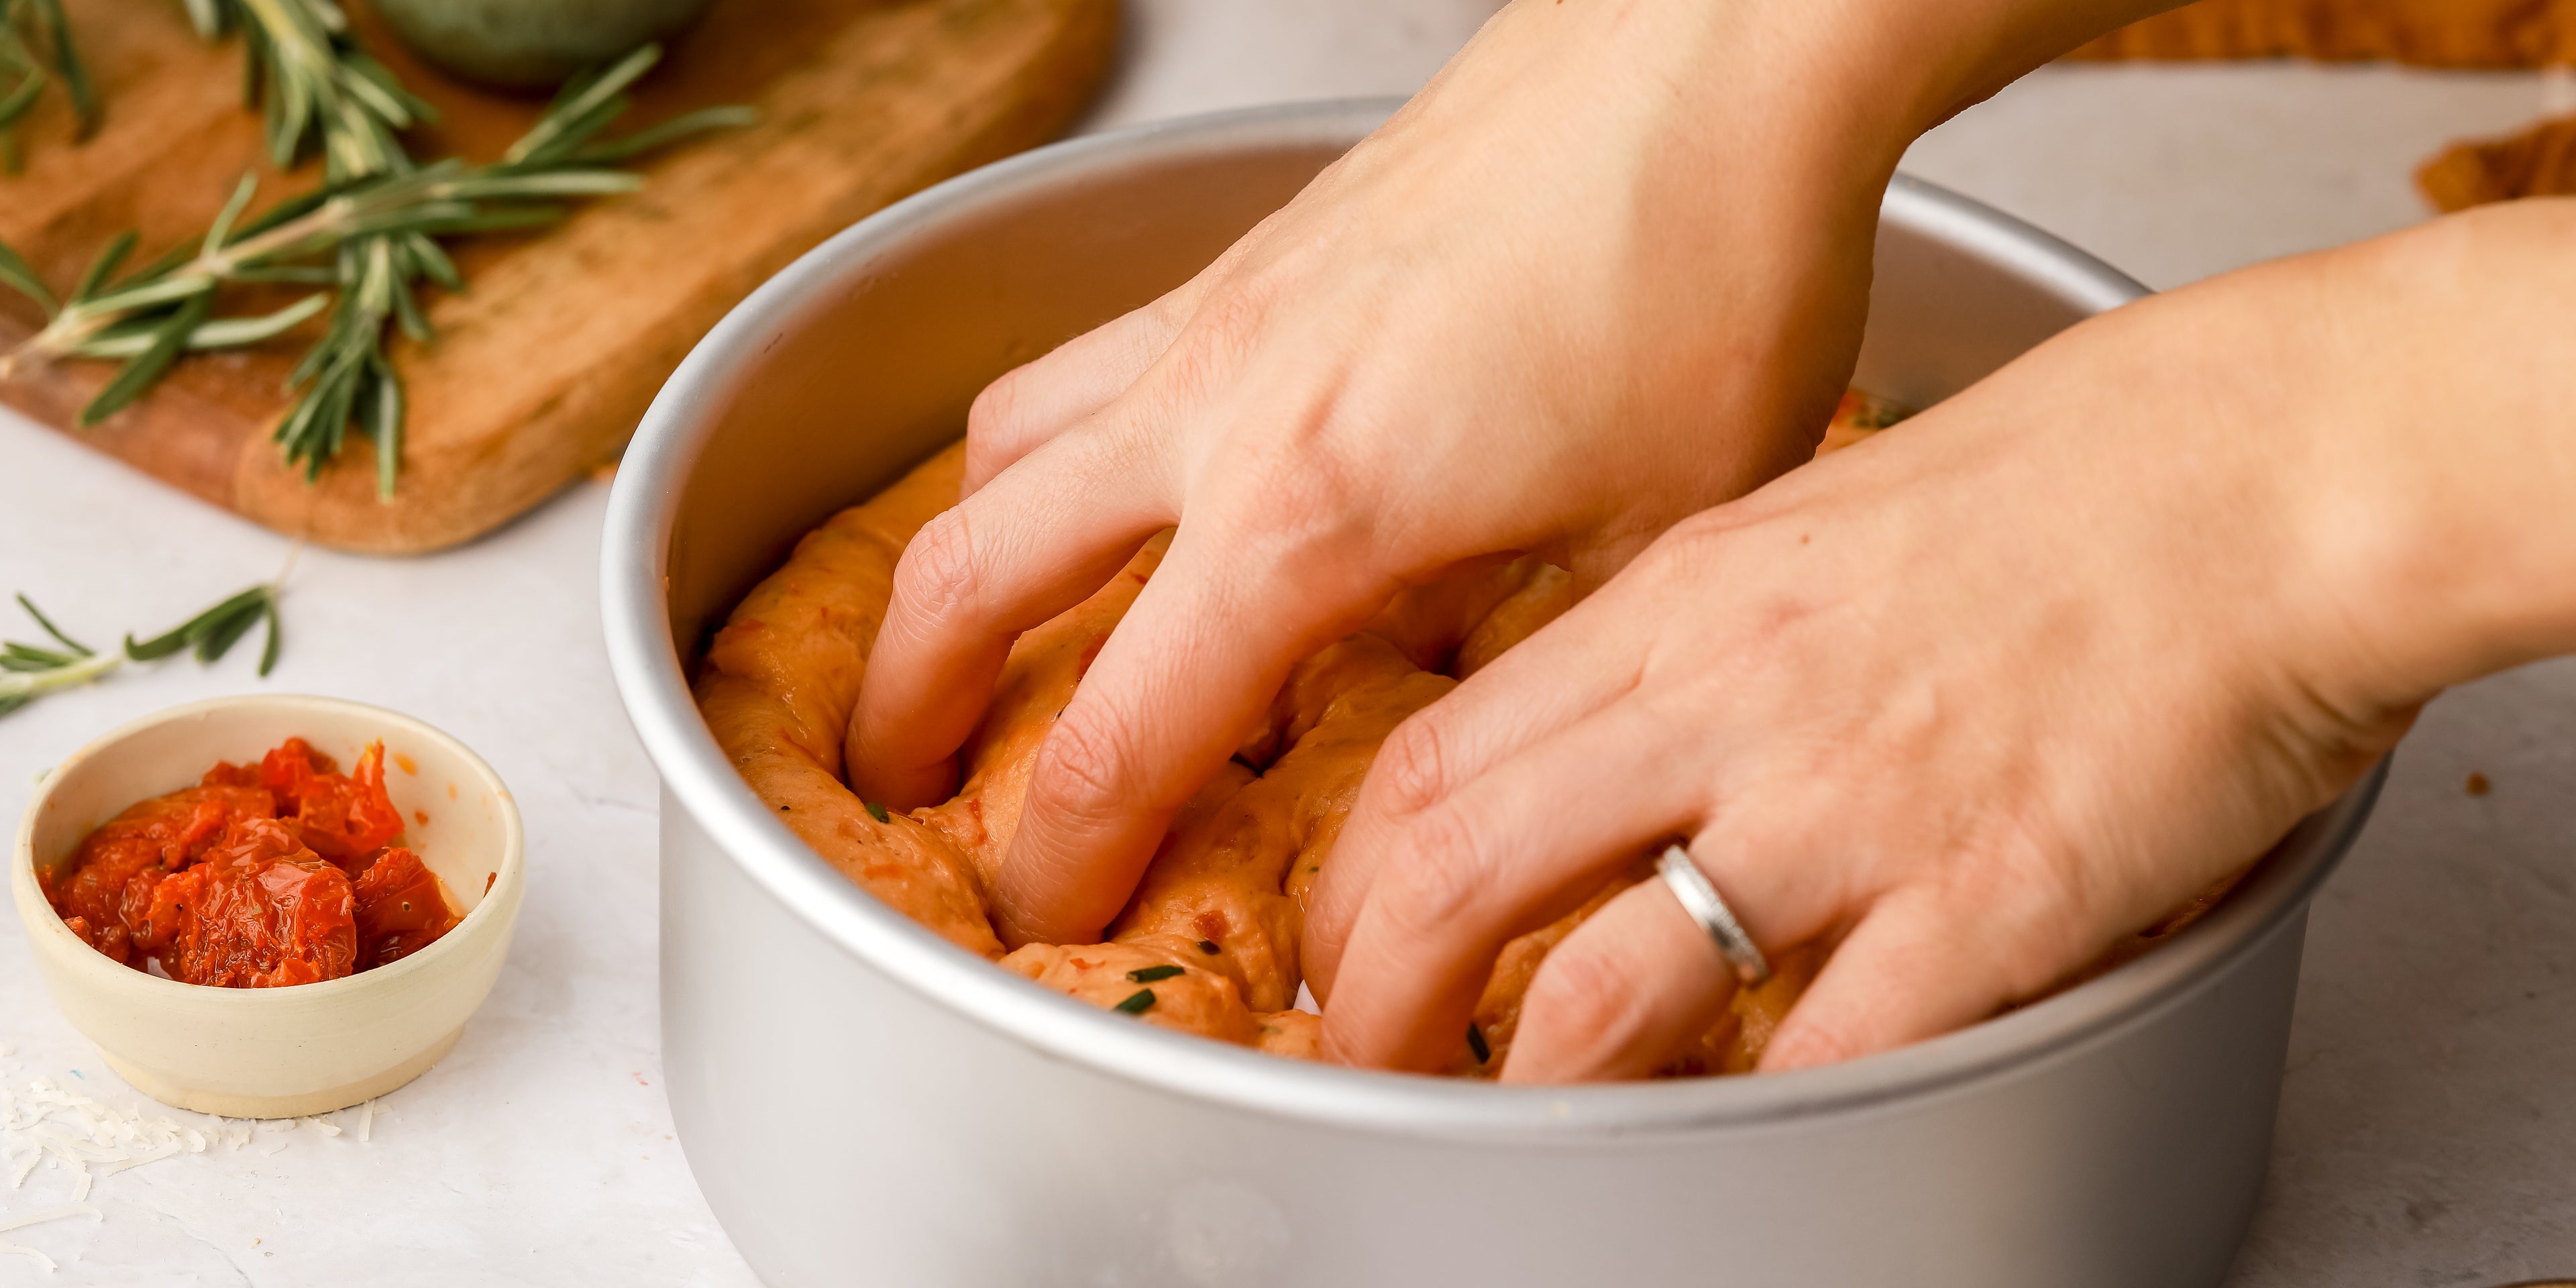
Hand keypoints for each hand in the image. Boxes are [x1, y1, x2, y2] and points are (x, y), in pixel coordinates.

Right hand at [846, 0, 1945, 945]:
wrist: (1705, 58)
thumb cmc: (1698, 270)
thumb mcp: (1640, 536)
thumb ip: (1509, 658)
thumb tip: (1446, 739)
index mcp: (1307, 512)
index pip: (1117, 738)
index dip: (1061, 858)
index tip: (1048, 924)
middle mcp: (1219, 408)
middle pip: (966, 576)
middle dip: (903, 710)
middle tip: (894, 790)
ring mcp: (1217, 317)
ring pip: (996, 447)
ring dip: (952, 558)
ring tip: (960, 641)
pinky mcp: (1248, 256)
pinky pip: (1080, 360)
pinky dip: (1045, 445)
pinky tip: (1114, 488)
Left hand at [1304, 202, 2575, 1078]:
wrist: (2262, 468)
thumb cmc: (2055, 487)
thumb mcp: (1803, 526)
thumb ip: (1685, 642)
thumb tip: (1586, 742)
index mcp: (1671, 609)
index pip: (1426, 761)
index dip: (1344, 881)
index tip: (1329, 944)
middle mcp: (1723, 705)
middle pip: (1451, 872)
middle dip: (1367, 993)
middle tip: (1356, 1059)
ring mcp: (1845, 808)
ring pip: (1596, 990)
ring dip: (1520, 1081)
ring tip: (1502, 1124)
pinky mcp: (1982, 898)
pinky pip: (1820, 1057)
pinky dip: (1745, 1125)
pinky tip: (1721, 1142)